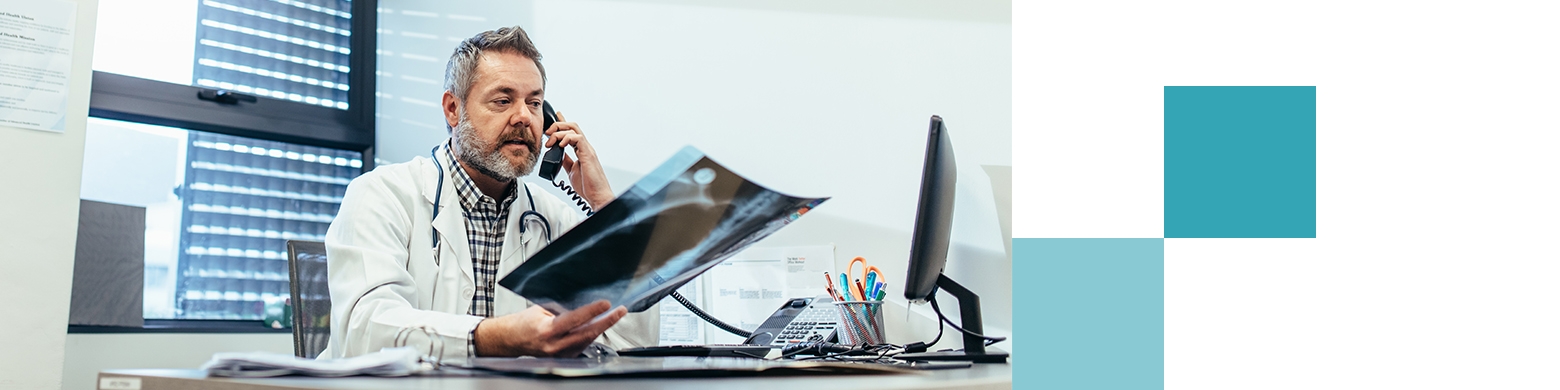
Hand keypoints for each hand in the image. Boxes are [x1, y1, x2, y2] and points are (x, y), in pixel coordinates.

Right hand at [473, 300, 627, 356]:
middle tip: (620, 311)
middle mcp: (554, 346)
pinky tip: (597, 326)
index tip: (606, 304)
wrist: (512, 339)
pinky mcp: (563, 359)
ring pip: (587, 340)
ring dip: (602, 327)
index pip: (575, 319)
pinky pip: (583, 346)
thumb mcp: (542, 309)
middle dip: (607, 321)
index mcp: (547, 330)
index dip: (592, 311)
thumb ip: (562, 308)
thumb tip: (584, 301)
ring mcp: (560, 355)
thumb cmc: (524, 322)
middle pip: (587, 333)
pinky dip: (591, 335)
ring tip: (613, 315)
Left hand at [545, 112, 614, 207]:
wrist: (597, 196)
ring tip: (550, 141)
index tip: (556, 115)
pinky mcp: (588, 154)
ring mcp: (588, 150)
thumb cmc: (588, 186)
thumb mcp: (572, 170)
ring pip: (574, 129)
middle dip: (558, 125)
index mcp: (582, 150)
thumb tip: (556, 154)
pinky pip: (578, 139)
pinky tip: (560, 145)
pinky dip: (567, 138)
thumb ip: (566, 160)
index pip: (572, 132)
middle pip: (572, 126)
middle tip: (547, 133)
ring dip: (559, 132)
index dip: (563, 122)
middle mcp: (585, 147)